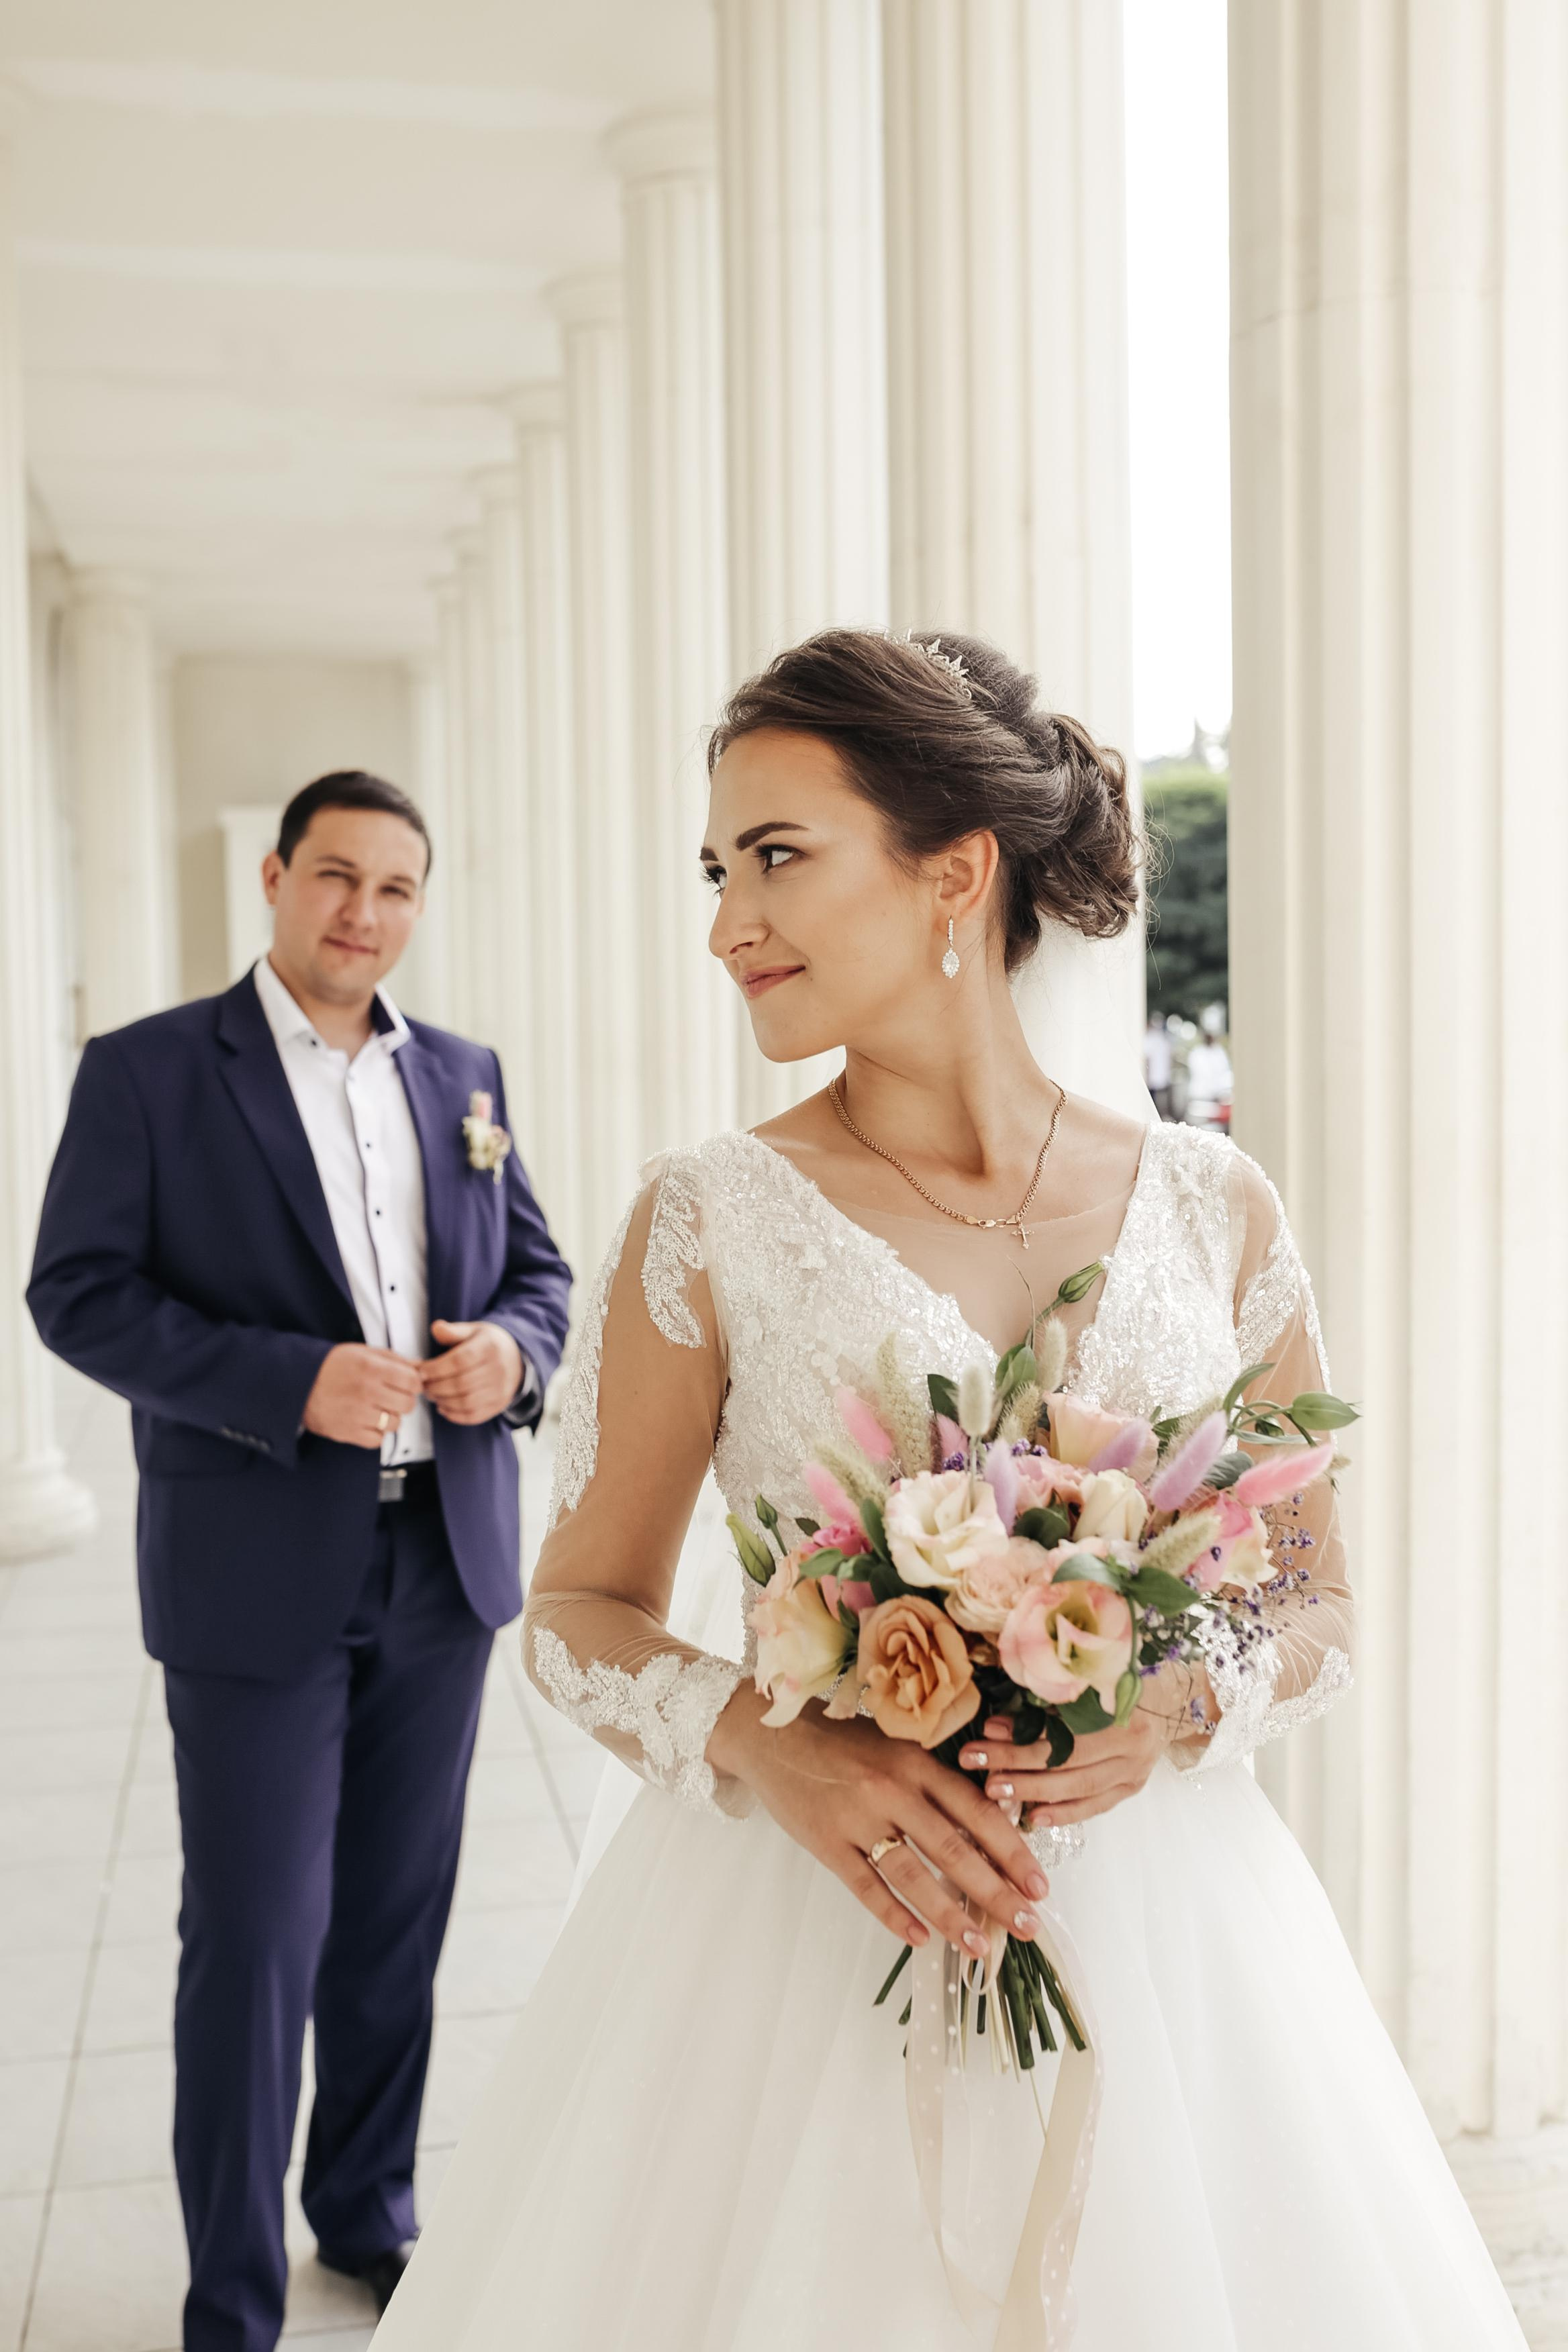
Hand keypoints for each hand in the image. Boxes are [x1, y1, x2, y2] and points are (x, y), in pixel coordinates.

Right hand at [302, 1344, 422, 1448]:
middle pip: (408, 1404)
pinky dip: (375, 1433)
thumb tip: (419, 1367)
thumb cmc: (330, 1366)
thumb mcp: (362, 1352)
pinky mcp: (348, 1432)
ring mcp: (358, 1414)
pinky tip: (366, 1421)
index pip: (413, 1381)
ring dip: (390, 1417)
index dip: (413, 1383)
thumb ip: (393, 1359)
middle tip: (391, 1396)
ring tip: (375, 1408)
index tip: (407, 1384)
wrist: (298, 1383)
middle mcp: (367, 1391)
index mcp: (372, 1368)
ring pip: (395, 1424)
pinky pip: (378, 1440)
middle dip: (403, 1400)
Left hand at [421, 1319, 523, 1425]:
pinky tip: (443, 1406)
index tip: (421, 1371)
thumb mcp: (473, 1331)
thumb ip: (453, 1331)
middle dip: (435, 1386)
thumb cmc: (487, 1344)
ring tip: (431, 1394)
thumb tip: (436, 1328)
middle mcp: (498, 1369)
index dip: (437, 1368)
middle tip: (422, 1385)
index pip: (460, 1360)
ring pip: (466, 1402)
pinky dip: (454, 1415)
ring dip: (442, 1400)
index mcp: (490, 1347)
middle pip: (461, 1383)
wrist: (515, 1359)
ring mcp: (500, 1390)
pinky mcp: (498, 1405)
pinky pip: (474, 1416)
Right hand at [708, 1685, 1048, 1957]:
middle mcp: (891, 1790)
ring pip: (912, 1875)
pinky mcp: (826, 1843)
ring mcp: (857, 1819)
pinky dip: (894, 1916)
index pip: (977, 1812)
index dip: (1012, 1851)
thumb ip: (935, 1782)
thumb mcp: (896, 1746)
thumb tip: (988, 1828)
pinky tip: (919, 1940)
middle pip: (953, 1850)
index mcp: (916, 1763)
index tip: (1040, 1885)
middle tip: (1027, 1925)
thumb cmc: (843, 1742)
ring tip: (979, 1945)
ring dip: (950, 1914)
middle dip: (996, 1892)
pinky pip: (866, 1887)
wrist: (771, 1735)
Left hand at [958, 1676, 1202, 1830]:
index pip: (1065, 1727)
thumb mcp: (1091, 1676)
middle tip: (975, 1762)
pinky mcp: (1132, 1787)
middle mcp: (1133, 1743)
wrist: (1169, 1698)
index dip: (1024, 1732)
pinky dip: (1064, 1813)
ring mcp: (1135, 1769)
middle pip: (1067, 1759)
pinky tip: (1034, 1818)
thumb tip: (999, 1720)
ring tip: (995, 1790)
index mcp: (1123, 1706)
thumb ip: (1051, 1696)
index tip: (987, 1731)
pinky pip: (1095, 1805)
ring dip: (1032, 1791)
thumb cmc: (1121, 1678)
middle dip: (1016, 1763)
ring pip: (1078, 1786)